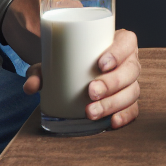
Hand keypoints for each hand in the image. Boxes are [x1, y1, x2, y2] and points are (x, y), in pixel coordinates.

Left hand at [23, 28, 139, 128]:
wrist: (78, 74)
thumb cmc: (72, 62)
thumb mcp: (55, 62)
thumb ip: (40, 71)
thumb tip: (30, 86)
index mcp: (119, 43)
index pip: (127, 43)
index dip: (118, 53)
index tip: (100, 64)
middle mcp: (129, 61)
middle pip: (130, 70)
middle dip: (112, 83)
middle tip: (91, 92)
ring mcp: (130, 82)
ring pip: (132, 91)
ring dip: (113, 103)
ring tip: (91, 112)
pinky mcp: (128, 100)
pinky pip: (134, 108)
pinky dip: (125, 116)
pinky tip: (113, 122)